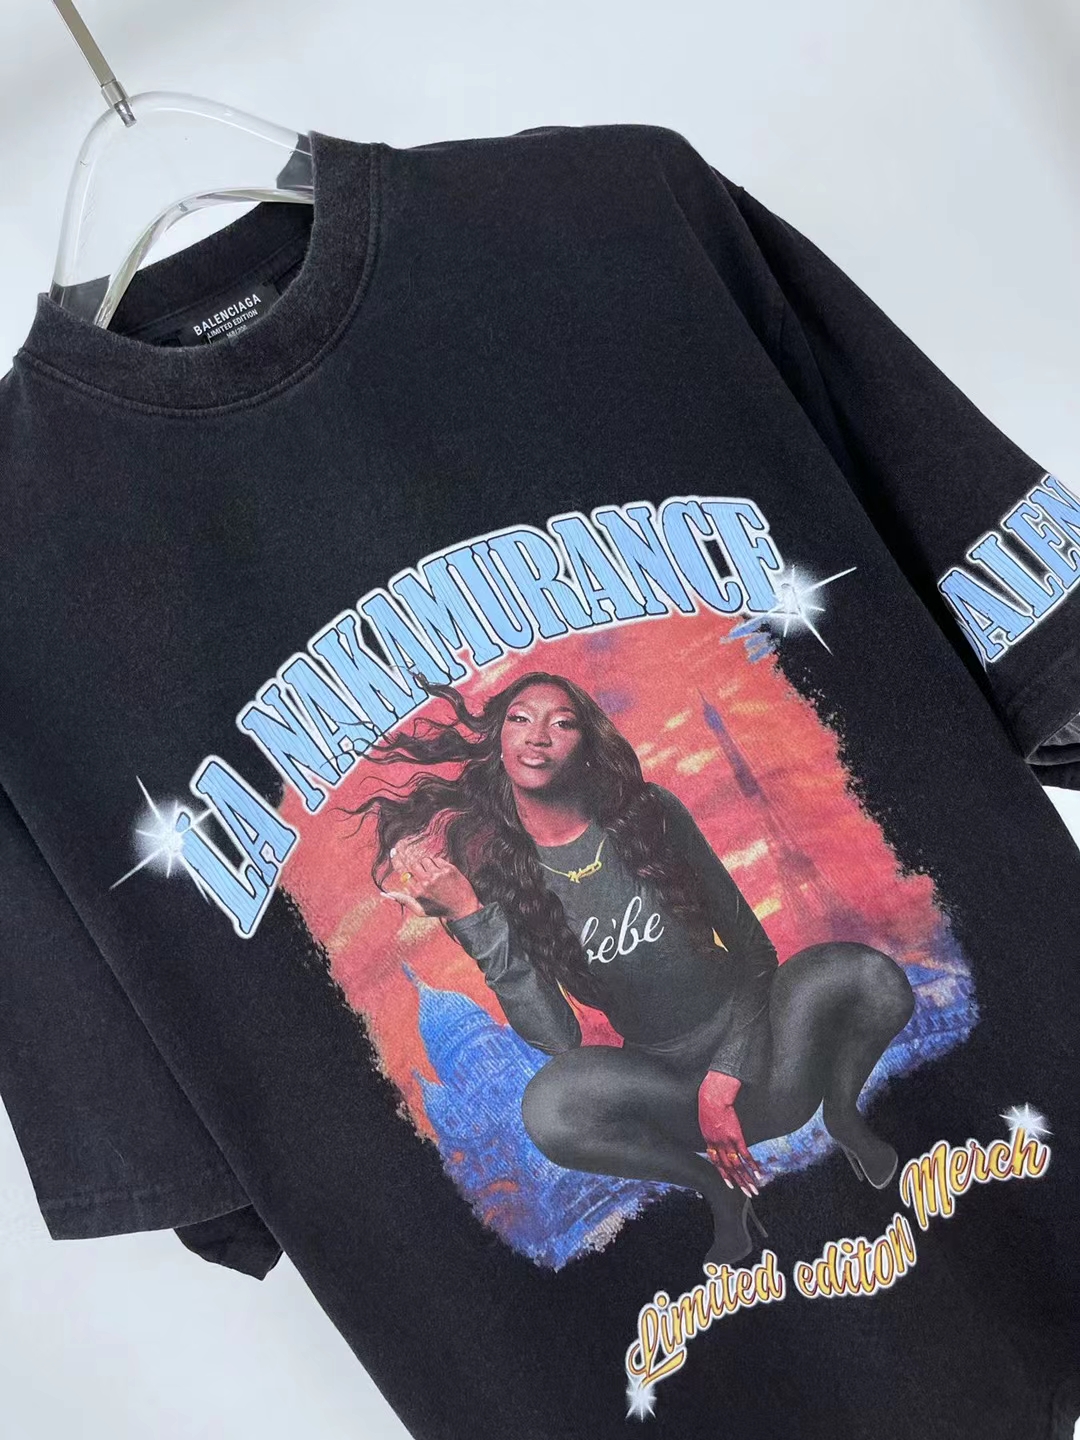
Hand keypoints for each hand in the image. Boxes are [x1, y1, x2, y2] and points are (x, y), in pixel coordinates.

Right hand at [380, 834, 480, 920]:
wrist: (463, 908)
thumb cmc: (438, 910)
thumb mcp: (419, 910)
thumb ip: (402, 900)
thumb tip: (385, 893)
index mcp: (417, 891)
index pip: (403, 871)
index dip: (397, 860)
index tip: (394, 851)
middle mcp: (426, 882)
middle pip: (414, 863)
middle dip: (417, 867)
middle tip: (424, 875)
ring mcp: (438, 875)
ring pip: (425, 860)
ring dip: (427, 865)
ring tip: (434, 876)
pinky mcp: (449, 869)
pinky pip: (437, 859)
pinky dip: (437, 864)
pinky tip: (442, 874)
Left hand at [698, 1071, 763, 1197]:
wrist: (713, 1097)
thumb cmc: (709, 1103)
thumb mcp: (706, 1119)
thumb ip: (710, 1129)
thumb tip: (714, 1131)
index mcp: (709, 1141)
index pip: (717, 1163)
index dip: (724, 1174)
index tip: (730, 1184)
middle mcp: (718, 1146)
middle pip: (729, 1169)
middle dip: (739, 1183)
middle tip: (748, 1194)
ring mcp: (727, 1142)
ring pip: (737, 1166)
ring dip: (747, 1179)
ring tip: (754, 1189)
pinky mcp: (736, 1137)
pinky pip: (745, 1155)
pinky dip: (752, 1165)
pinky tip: (758, 1173)